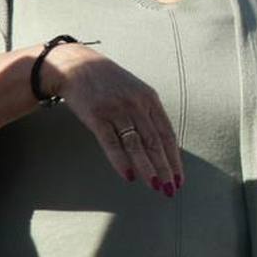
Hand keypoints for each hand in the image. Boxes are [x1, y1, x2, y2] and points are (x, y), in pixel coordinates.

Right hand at [43, 43, 183, 194]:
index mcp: (150, 100)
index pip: (167, 134)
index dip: (174, 158)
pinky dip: (121, 160)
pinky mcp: (97, 116)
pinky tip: (129, 175)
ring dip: (148, 168)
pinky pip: (111, 142)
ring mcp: (117, 110)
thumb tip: (159, 145)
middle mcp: (137, 105)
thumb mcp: (135, 92)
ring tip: (155, 186)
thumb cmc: (108, 83)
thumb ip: (147, 115)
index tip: (179, 178)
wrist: (77, 66)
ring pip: (137, 144)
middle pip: (155, 142)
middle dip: (165, 168)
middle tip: (171, 189)